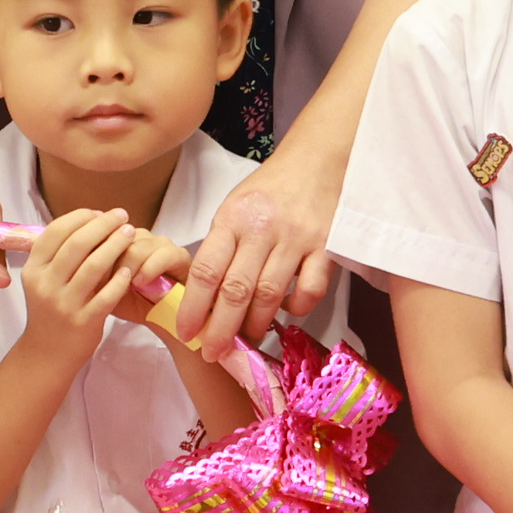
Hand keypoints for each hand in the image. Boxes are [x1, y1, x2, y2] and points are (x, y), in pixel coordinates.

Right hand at [13, 207, 159, 361]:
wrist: (47, 353)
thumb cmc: (51, 309)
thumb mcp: (44, 280)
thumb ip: (61, 253)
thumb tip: (91, 219)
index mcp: (33, 269)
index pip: (55, 231)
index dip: (80, 216)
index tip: (99, 211)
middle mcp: (45, 285)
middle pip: (77, 244)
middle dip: (103, 225)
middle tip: (122, 216)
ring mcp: (64, 304)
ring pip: (93, 266)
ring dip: (115, 245)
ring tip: (130, 233)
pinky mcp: (83, 322)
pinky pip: (106, 296)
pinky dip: (119, 280)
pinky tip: (130, 269)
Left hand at [176, 142, 338, 345]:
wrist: (316, 160)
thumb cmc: (269, 189)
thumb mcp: (234, 208)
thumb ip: (221, 247)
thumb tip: (204, 297)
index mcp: (233, 218)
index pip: (206, 269)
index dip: (192, 306)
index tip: (185, 332)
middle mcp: (263, 228)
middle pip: (236, 290)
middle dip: (221, 329)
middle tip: (214, 352)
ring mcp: (297, 238)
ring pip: (270, 294)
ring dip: (256, 324)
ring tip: (248, 338)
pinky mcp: (327, 247)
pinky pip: (310, 290)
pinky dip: (297, 308)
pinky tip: (288, 310)